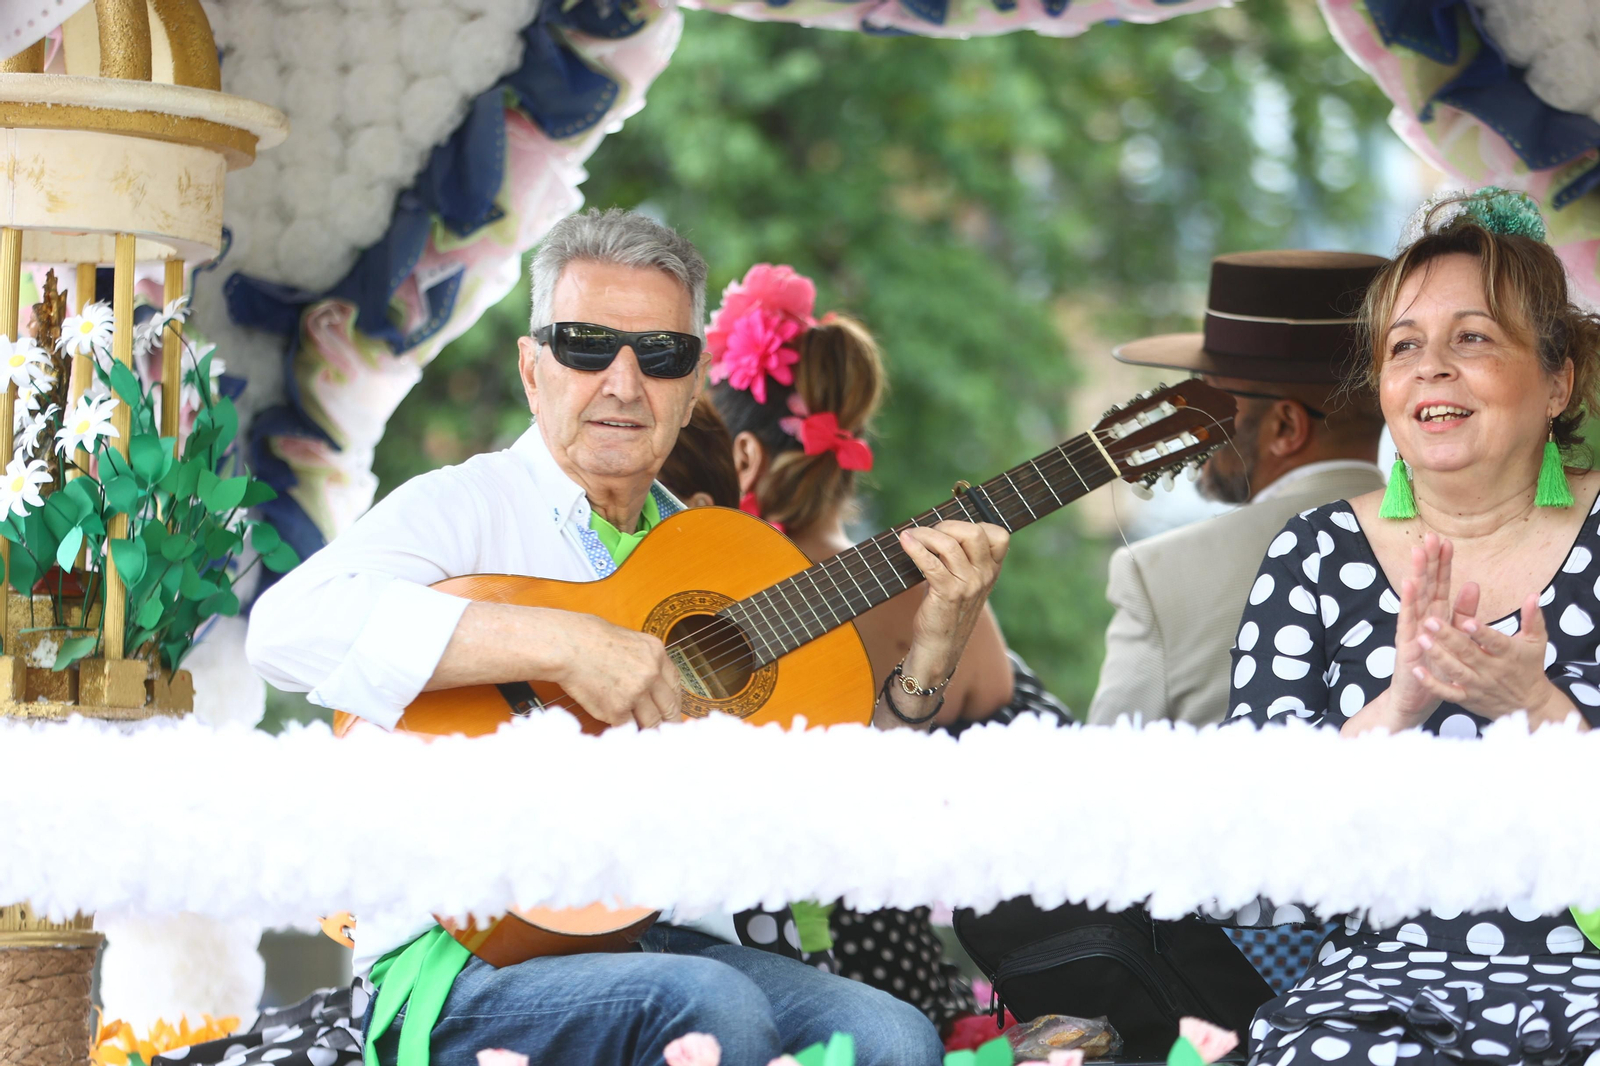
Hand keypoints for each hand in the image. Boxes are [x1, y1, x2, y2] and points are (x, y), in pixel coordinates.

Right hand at [554, 613, 681, 728]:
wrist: (568, 646)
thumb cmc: (590, 639)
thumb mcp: (630, 641)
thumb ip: (644, 661)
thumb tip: (651, 683)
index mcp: (656, 653)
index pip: (675, 685)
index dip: (674, 702)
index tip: (672, 711)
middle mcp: (651, 673)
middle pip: (669, 707)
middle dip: (668, 721)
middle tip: (666, 731)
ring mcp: (635, 692)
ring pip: (651, 721)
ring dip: (648, 730)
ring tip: (646, 737)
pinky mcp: (617, 709)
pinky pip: (628, 727)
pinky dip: (626, 730)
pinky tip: (624, 731)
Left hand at [888, 520, 1007, 721]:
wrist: (940, 648)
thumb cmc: (945, 611)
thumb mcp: (963, 583)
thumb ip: (960, 558)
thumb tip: (935, 527)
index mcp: (991, 571)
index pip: (999, 535)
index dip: (976, 524)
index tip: (952, 531)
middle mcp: (984, 576)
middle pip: (974, 532)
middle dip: (947, 525)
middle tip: (929, 533)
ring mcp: (969, 585)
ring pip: (949, 544)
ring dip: (925, 534)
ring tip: (911, 536)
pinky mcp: (948, 594)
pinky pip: (931, 563)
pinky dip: (915, 548)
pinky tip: (905, 542)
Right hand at [1385, 533, 1473, 729]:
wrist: (1416, 697)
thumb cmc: (1436, 667)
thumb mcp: (1455, 636)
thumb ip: (1463, 612)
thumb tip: (1473, 584)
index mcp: (1435, 616)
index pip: (1439, 585)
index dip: (1442, 564)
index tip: (1446, 541)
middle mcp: (1420, 619)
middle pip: (1426, 586)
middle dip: (1428, 562)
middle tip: (1429, 537)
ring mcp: (1411, 631)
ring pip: (1415, 599)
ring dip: (1416, 575)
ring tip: (1417, 555)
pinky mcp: (1405, 645)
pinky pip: (1407, 621)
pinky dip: (1408, 603)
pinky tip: (1408, 586)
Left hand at [1412, 594, 1578, 726]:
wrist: (1528, 705)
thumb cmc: (1529, 667)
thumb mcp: (1535, 641)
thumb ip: (1532, 618)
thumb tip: (1533, 595)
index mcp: (1508, 653)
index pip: (1495, 641)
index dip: (1482, 633)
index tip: (1468, 621)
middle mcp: (1491, 669)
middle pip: (1468, 653)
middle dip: (1449, 637)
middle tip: (1430, 621)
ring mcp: (1477, 684)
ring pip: (1456, 671)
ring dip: (1438, 656)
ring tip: (1422, 640)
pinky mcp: (1466, 697)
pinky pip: (1447, 692)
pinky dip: (1432, 684)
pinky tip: (1418, 671)